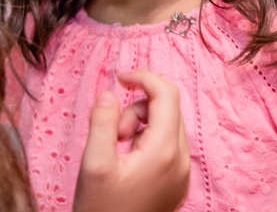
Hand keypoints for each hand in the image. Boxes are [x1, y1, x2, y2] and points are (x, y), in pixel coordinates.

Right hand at [72, 70, 190, 211]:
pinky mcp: (177, 183)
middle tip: (113, 134)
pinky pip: (166, 145)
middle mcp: (181, 160)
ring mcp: (182, 173)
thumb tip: (110, 92)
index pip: (166, 93)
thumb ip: (102, 122)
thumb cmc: (101, 209)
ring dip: (140, 126)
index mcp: (165, 151)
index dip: (143, 77)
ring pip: (166, 126)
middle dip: (136, 109)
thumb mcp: (93, 163)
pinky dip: (146, 142)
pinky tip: (126, 163)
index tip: (119, 78)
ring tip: (116, 152)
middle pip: (167, 108)